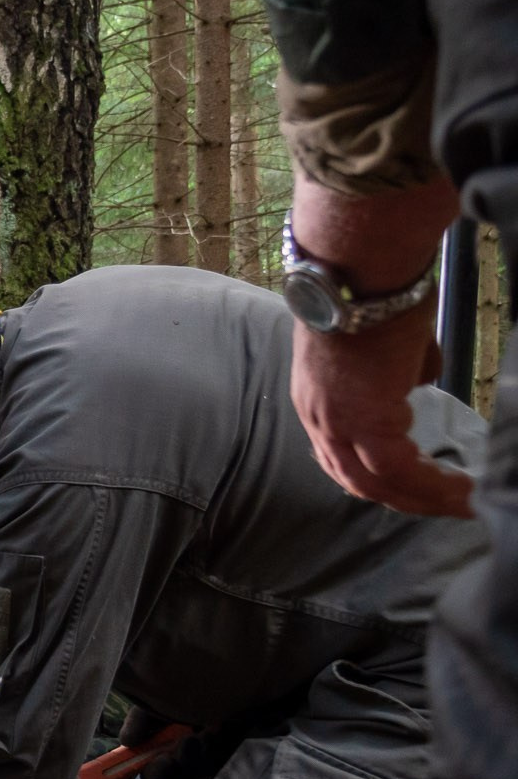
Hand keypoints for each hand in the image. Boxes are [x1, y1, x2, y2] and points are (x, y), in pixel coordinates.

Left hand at [290, 298, 474, 517]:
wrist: (358, 272)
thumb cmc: (373, 291)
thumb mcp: (384, 338)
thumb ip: (401, 366)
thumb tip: (419, 378)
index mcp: (316, 397)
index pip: (337, 453)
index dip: (369, 474)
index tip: (404, 486)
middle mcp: (318, 416)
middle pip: (353, 478)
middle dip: (399, 497)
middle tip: (441, 506)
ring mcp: (336, 421)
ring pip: (376, 483)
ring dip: (421, 498)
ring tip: (461, 503)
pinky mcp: (365, 420)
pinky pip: (398, 470)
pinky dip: (430, 486)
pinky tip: (461, 490)